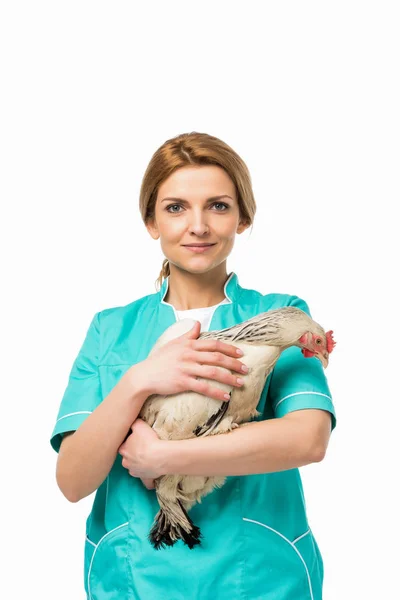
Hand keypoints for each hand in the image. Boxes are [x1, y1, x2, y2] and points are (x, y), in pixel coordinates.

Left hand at [118, 419, 165, 488]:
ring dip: (140, 465)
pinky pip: (145, 480)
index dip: (130, 443)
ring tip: (149, 459)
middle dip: (133, 455)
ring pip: (135, 468)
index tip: (137, 441)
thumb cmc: (148, 440)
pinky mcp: (144, 478)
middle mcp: (126, 462)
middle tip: (143, 449)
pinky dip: (148, 478)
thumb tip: (132, 422)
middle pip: (128, 458)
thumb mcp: (139, 425)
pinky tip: (152, 476)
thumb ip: (133, 423)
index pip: (123, 446)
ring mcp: (135, 472)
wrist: (159, 457)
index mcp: (123, 450)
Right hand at [133, 320, 247, 401]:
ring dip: (229, 378)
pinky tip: (226, 397)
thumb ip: (188, 335)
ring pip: (213, 372)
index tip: (240, 353)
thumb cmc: (160, 359)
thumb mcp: (173, 343)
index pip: (213, 344)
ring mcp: (186, 368)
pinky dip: (216, 392)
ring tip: (240, 383)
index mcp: (188, 345)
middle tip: (246, 369)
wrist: (144, 375)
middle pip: (217, 357)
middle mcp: (189, 355)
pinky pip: (203, 387)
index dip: (229, 348)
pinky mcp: (183, 382)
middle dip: (234, 363)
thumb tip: (197, 324)